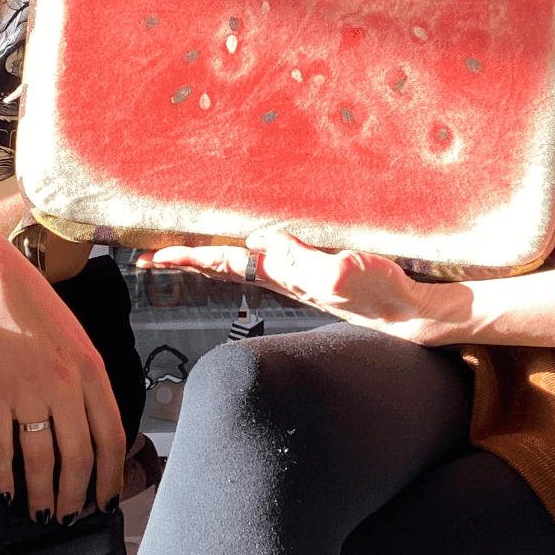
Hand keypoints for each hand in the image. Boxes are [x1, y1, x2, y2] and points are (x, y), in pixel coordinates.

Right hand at [0, 233, 125, 523]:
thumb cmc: (33, 308)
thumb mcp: (76, 339)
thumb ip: (86, 381)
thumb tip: (93, 428)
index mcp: (92, 369)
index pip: (112, 437)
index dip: (111, 477)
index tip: (106, 500)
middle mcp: (65, 383)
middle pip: (79, 458)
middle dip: (76, 496)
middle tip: (69, 516)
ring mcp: (28, 390)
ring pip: (41, 462)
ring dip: (41, 497)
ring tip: (39, 514)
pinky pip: (0, 450)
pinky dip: (2, 480)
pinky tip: (3, 493)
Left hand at [137, 230, 457, 345]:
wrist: (407, 314)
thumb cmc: (379, 293)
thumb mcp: (340, 270)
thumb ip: (300, 258)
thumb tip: (258, 241)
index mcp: (282, 275)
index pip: (224, 263)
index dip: (189, 258)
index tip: (155, 255)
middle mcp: (281, 276)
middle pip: (221, 266)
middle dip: (184, 259)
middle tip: (147, 255)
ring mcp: (295, 275)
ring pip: (238, 262)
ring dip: (206, 256)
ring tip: (178, 250)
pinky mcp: (312, 270)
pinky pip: (263, 258)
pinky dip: (239, 251)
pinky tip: (238, 246)